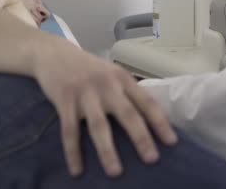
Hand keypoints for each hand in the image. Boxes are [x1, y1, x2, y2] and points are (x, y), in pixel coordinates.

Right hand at [32, 42, 177, 176]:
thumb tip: (152, 120)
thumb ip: (127, 93)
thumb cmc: (89, 69)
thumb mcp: (112, 74)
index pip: (147, 102)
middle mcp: (107, 84)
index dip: (160, 122)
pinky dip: (74, 152)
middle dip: (141, 138)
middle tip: (152, 159)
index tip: (172, 142)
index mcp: (123, 78)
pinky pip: (70, 130)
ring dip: (108, 151)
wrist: (54, 53)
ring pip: (99, 125)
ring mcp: (85, 92)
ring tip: (116, 172)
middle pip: (127, 114)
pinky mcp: (64, 100)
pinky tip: (77, 170)